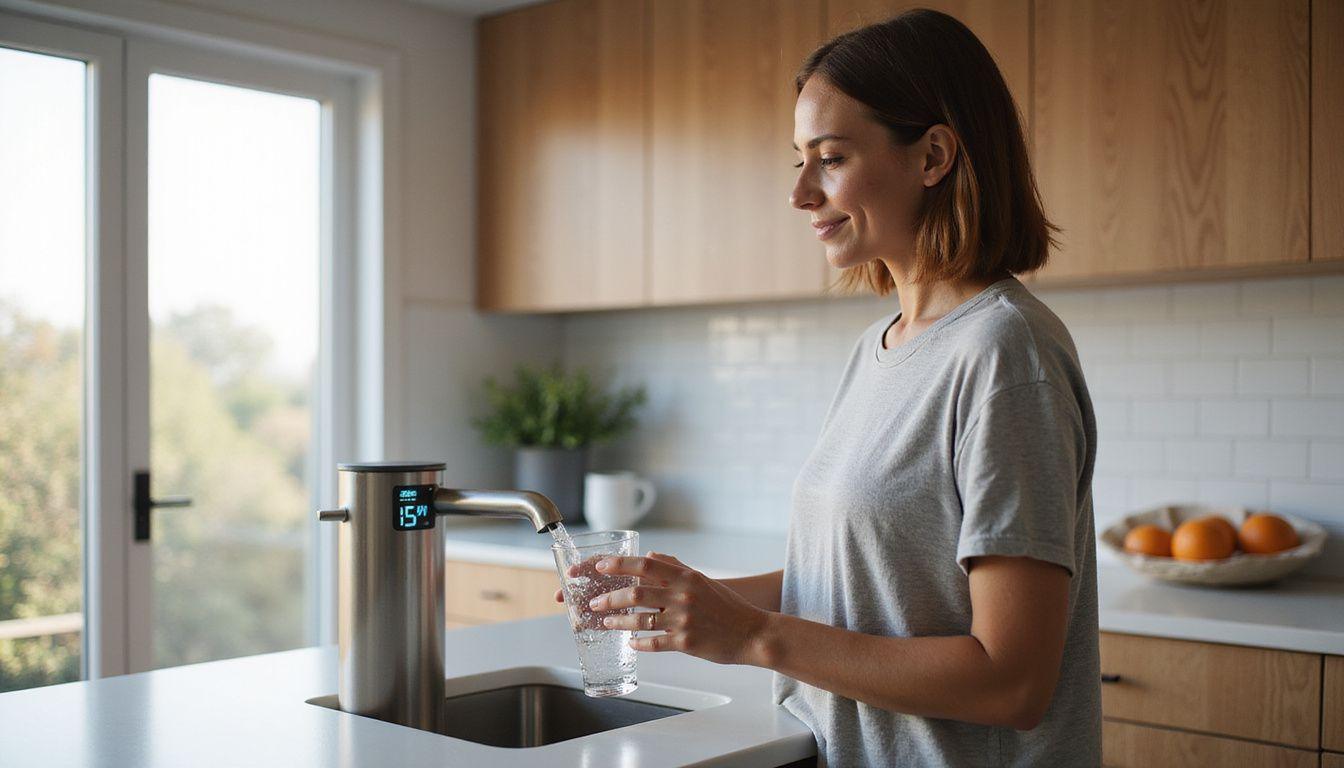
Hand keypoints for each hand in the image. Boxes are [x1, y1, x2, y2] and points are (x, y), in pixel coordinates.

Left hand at [584, 552, 771, 665]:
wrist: (752, 632)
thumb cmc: (727, 606)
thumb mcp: (702, 580)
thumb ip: (675, 566)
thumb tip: (651, 554)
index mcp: (686, 577)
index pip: (646, 564)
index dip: (619, 564)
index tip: (600, 566)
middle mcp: (683, 595)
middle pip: (636, 592)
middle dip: (610, 598)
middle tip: (594, 603)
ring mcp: (684, 620)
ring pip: (640, 620)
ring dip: (619, 622)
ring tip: (606, 623)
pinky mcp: (686, 642)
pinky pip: (654, 643)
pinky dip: (639, 643)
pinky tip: (631, 643)